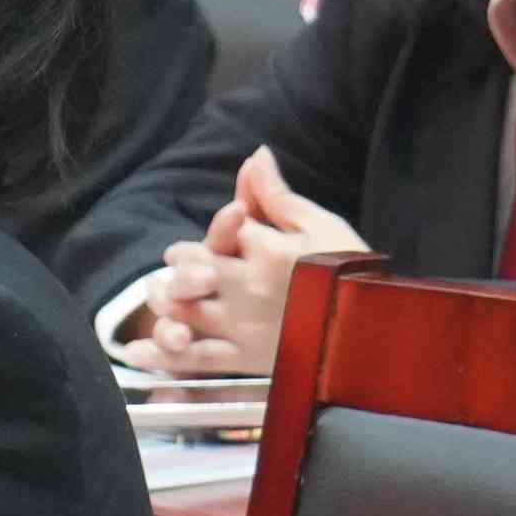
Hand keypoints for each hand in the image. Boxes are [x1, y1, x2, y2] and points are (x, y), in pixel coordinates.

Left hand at [137, 146, 363, 379]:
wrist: (379, 334)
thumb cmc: (353, 275)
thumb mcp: (320, 226)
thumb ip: (277, 195)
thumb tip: (254, 154)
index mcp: (269, 249)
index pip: (224, 226)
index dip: (220, 224)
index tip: (223, 227)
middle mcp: (250, 286)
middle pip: (192, 265)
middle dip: (182, 260)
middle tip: (178, 262)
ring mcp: (244, 326)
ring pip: (185, 308)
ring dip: (165, 298)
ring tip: (158, 293)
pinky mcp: (245, 360)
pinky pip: (195, 358)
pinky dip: (164, 354)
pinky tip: (136, 350)